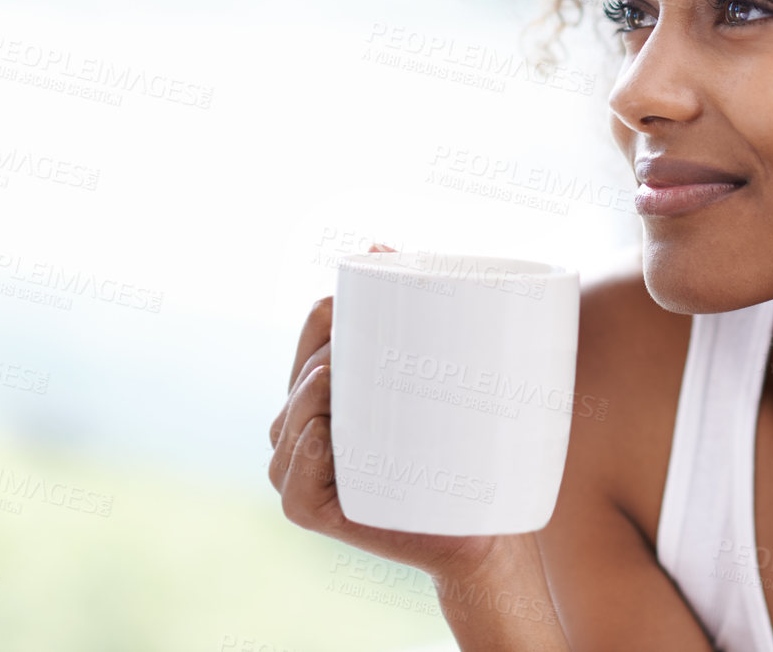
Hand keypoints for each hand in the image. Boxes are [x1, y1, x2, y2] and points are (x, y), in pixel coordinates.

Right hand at [267, 243, 504, 584]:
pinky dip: (303, 454)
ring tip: (335, 376)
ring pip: (288, 423)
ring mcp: (303, 472)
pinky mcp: (314, 513)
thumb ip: (421, 308)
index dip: (333, 307)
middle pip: (301, 372)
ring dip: (308, 396)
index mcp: (328, 389)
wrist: (483, 530)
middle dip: (324, 351)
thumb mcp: (444, 373)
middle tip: (367, 342)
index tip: (372, 292)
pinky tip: (321, 431)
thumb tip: (379, 242)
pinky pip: (294, 482)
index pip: (314, 330)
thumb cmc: (464, 449)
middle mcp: (304, 427)